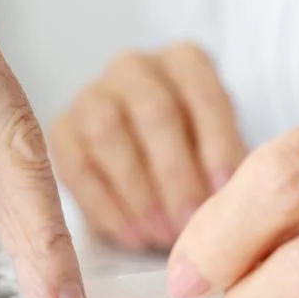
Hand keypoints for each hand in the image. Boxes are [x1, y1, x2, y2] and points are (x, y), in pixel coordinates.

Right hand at [50, 42, 246, 250]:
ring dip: (138, 191)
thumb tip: (236, 206)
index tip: (226, 195)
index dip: (216, 145)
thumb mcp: (221, 151)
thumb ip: (229, 168)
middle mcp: (135, 67)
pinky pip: (77, 165)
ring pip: (109, 132)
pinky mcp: (62, 129)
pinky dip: (106, 206)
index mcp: (184, 61)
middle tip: (190, 225)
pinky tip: (132, 237)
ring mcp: (93, 94)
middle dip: (175, 174)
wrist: (146, 162)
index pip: (203, 93)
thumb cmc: (196, 156)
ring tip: (161, 235)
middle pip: (154, 110)